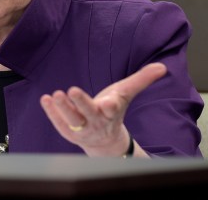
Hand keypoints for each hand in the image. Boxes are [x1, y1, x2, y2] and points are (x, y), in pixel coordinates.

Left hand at [39, 62, 166, 156]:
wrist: (106, 141)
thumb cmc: (114, 110)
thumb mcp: (126, 93)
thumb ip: (142, 80)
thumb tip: (162, 66)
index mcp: (112, 112)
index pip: (113, 109)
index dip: (110, 105)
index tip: (108, 102)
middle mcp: (97, 121)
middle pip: (89, 114)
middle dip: (81, 103)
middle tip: (71, 90)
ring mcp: (82, 129)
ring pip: (72, 121)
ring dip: (63, 108)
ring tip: (54, 95)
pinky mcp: (69, 133)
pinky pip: (59, 123)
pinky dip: (51, 113)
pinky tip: (44, 99)